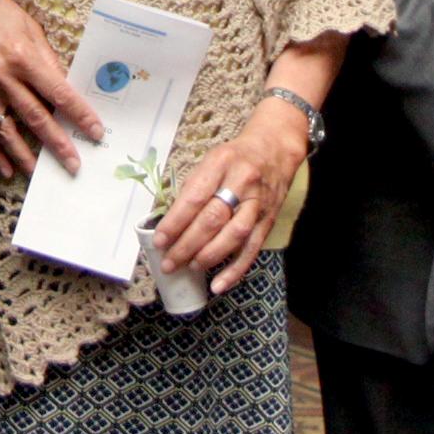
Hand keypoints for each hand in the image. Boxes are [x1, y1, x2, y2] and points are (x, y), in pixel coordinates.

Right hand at [0, 0, 102, 181]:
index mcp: (22, 58)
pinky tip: (6, 169)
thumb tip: (64, 84)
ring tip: (39, 173)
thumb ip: (46, 58)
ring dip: (24, 156)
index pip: (58, 93)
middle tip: (74, 165)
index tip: (94, 131)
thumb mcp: (28, 27)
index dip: (78, 115)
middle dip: (57, 143)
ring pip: (6, 131)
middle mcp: (2, 78)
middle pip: (35, 118)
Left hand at [153, 99, 311, 297]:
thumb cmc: (235, 157)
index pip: (194, 197)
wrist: (275, 148)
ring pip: (234, 235)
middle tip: (169, 262)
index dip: (175, 222)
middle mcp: (241, 182)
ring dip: (209, 256)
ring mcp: (258, 203)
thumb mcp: (210, 160)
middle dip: (187, 244)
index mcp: (221, 163)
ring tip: (190, 268)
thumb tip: (170, 224)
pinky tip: (219, 285)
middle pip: (212, 218)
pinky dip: (235, 270)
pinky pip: (252, 249)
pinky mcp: (269, 220)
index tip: (159, 240)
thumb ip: (193, 188)